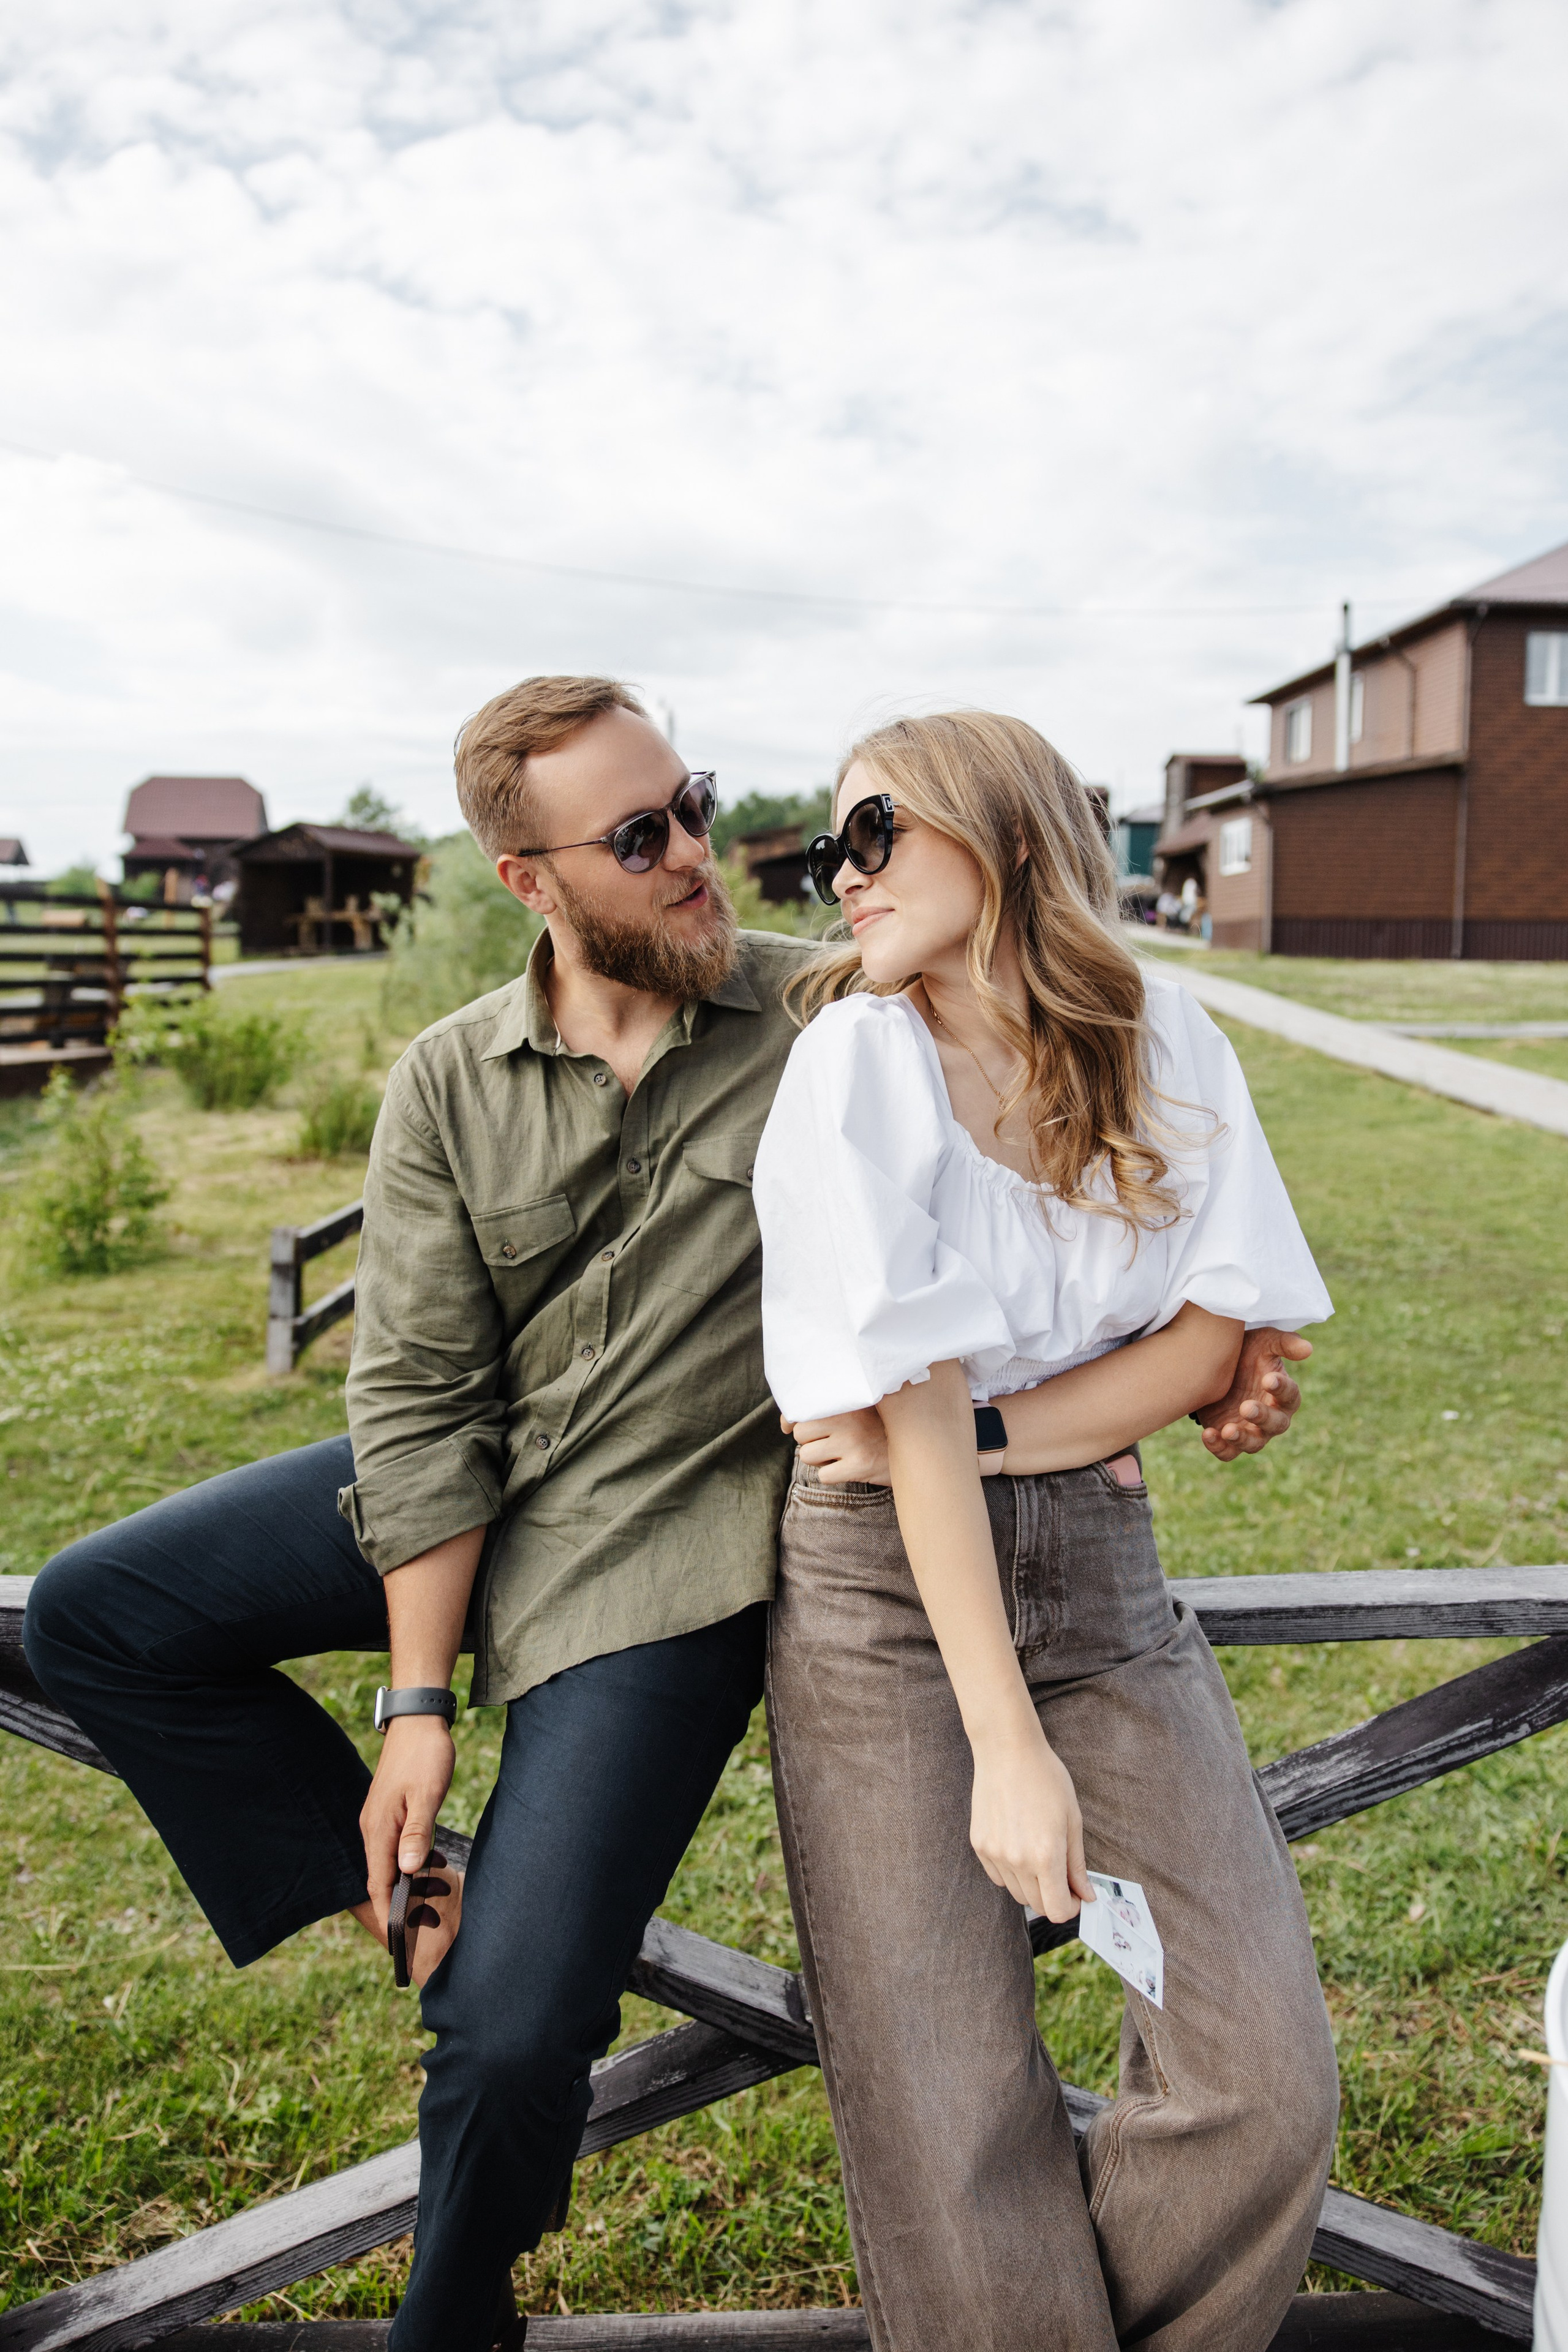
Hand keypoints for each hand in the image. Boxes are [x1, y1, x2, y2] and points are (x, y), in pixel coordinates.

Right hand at [360, 1716, 456, 1941]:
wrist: (419, 1721)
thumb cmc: (425, 1756)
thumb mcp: (427, 1795)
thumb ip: (417, 1833)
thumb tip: (407, 1870)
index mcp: (378, 1829)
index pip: (378, 1883)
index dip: (388, 1913)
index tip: (400, 1941)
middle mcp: (373, 1829)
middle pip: (382, 1879)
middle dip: (402, 1904)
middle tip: (430, 1921)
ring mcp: (379, 1821)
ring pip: (390, 1865)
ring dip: (409, 1884)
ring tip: (438, 1895)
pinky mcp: (390, 1814)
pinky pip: (396, 1849)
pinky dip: (411, 1864)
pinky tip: (432, 1867)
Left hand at [781, 1406, 891, 1486]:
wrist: (916, 1448)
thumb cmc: (878, 1429)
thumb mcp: (857, 1408)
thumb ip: (826, 1409)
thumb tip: (785, 1424)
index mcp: (845, 1400)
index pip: (800, 1408)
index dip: (790, 1421)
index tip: (790, 1427)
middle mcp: (847, 1418)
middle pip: (800, 1434)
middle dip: (810, 1441)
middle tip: (829, 1442)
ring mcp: (852, 1442)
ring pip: (807, 1455)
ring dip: (819, 1460)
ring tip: (839, 1455)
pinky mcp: (858, 1465)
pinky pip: (823, 1476)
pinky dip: (832, 1475)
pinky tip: (848, 1468)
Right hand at [968, 1721, 1092, 1922]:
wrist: (1007, 1751)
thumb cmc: (1046, 1779)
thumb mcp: (1072, 1820)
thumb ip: (1078, 1864)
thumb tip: (1086, 1895)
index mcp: (1046, 1856)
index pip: (1056, 1910)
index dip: (1070, 1908)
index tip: (1075, 1896)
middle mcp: (1017, 1861)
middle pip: (1036, 1905)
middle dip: (1053, 1897)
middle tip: (1061, 1876)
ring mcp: (995, 1854)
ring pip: (1016, 1893)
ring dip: (1032, 1885)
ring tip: (1039, 1854)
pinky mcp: (979, 1845)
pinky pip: (998, 1876)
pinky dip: (1011, 1872)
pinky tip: (1019, 1846)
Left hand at [1193, 1327, 1310, 1462]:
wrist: (1214, 1365)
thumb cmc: (1247, 1353)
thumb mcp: (1264, 1342)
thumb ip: (1284, 1343)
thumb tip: (1308, 1348)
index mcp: (1284, 1394)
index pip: (1290, 1395)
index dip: (1281, 1388)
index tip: (1268, 1379)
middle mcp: (1272, 1417)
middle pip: (1276, 1424)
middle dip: (1262, 1417)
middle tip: (1246, 1407)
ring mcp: (1252, 1431)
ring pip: (1254, 1444)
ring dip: (1242, 1439)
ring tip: (1228, 1430)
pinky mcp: (1229, 1440)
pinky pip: (1228, 1452)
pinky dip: (1219, 1447)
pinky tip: (1208, 1434)